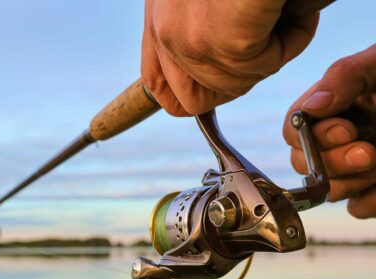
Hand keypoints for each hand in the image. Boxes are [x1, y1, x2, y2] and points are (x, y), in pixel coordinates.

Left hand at [142, 0, 329, 115]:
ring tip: (280, 10)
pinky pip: (264, 67)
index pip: (156, 83)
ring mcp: (187, 40)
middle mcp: (164, 30)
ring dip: (268, 53)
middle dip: (231, 83)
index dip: (188, 92)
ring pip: (233, 86)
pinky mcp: (220, 45)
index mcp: (161, 16)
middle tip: (260, 46)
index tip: (219, 84)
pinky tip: (291, 7)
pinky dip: (290, 39)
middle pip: (189, 100)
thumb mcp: (203, 0)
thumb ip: (206, 25)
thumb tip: (233, 59)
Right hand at [283, 44, 375, 218]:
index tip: (346, 130)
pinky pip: (358, 208)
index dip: (310, 136)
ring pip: (329, 189)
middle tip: (368, 153)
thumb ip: (343, 77)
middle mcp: (337, 139)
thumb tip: (311, 107)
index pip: (295, 130)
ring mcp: (355, 167)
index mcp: (331, 108)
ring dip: (354, 181)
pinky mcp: (373, 189)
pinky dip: (371, 199)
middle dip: (334, 162)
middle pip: (305, 165)